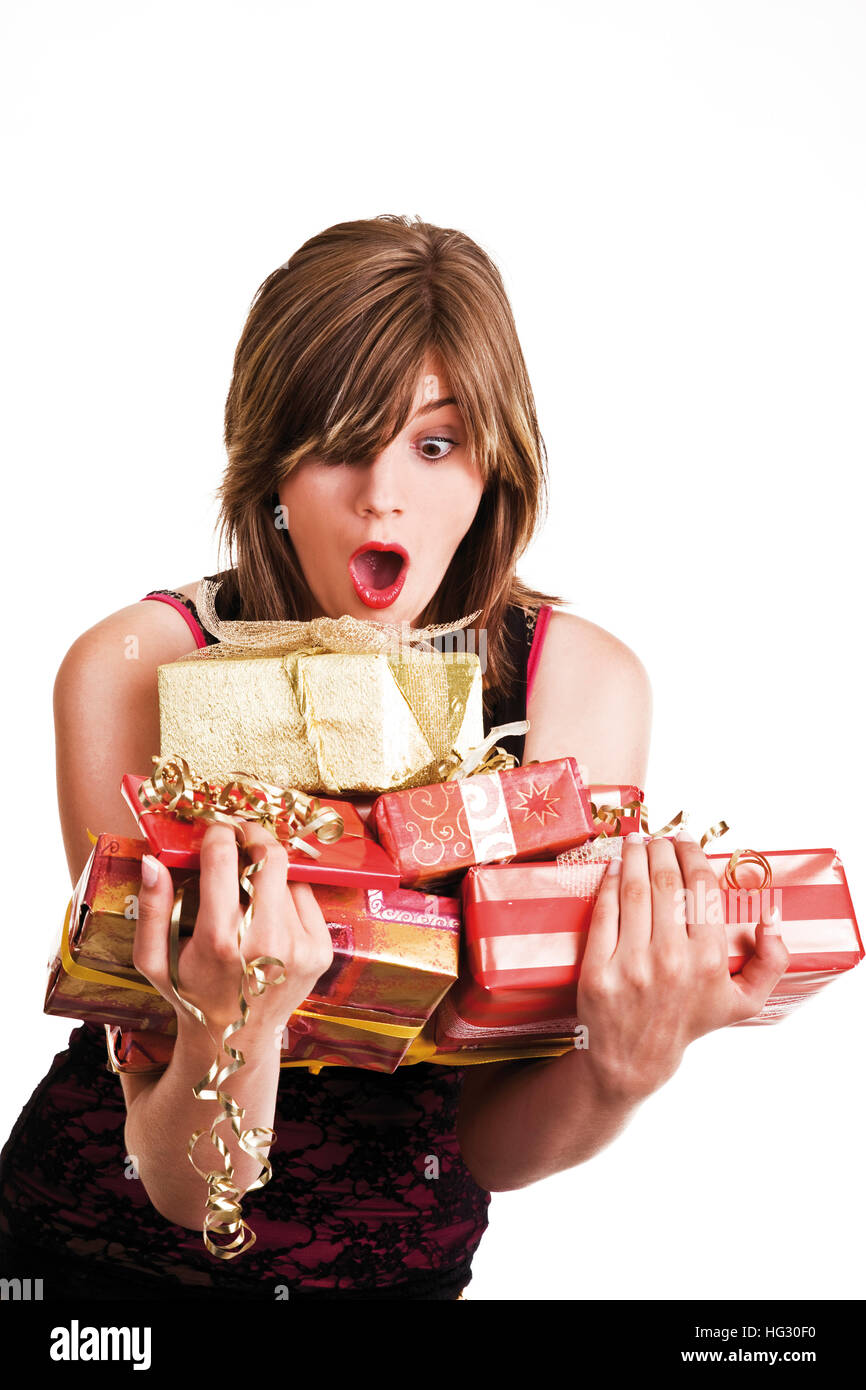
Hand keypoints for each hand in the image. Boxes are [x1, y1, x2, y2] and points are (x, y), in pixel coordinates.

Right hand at [133, 821, 333, 1037]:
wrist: (235, 1040)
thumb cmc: (190, 994)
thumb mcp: (155, 960)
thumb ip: (151, 909)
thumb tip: (153, 861)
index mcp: (221, 940)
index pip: (225, 859)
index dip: (218, 833)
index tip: (214, 828)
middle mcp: (267, 942)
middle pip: (270, 857)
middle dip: (253, 836)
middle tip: (240, 834)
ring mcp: (300, 947)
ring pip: (287, 878)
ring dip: (267, 872)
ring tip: (248, 888)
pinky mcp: (321, 951)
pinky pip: (307, 899)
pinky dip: (287, 896)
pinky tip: (268, 915)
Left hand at [577, 830, 789, 1103]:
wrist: (634, 1057)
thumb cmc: (689, 1021)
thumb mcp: (744, 1002)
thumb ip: (772, 962)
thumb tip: (772, 918)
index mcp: (709, 960)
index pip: (701, 888)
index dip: (692, 854)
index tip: (684, 838)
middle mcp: (672, 959)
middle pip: (665, 881)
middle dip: (660, 849)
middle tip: (657, 836)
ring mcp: (632, 964)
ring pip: (633, 890)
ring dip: (634, 855)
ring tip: (634, 839)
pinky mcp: (598, 970)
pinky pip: (604, 913)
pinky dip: (608, 882)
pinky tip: (613, 866)